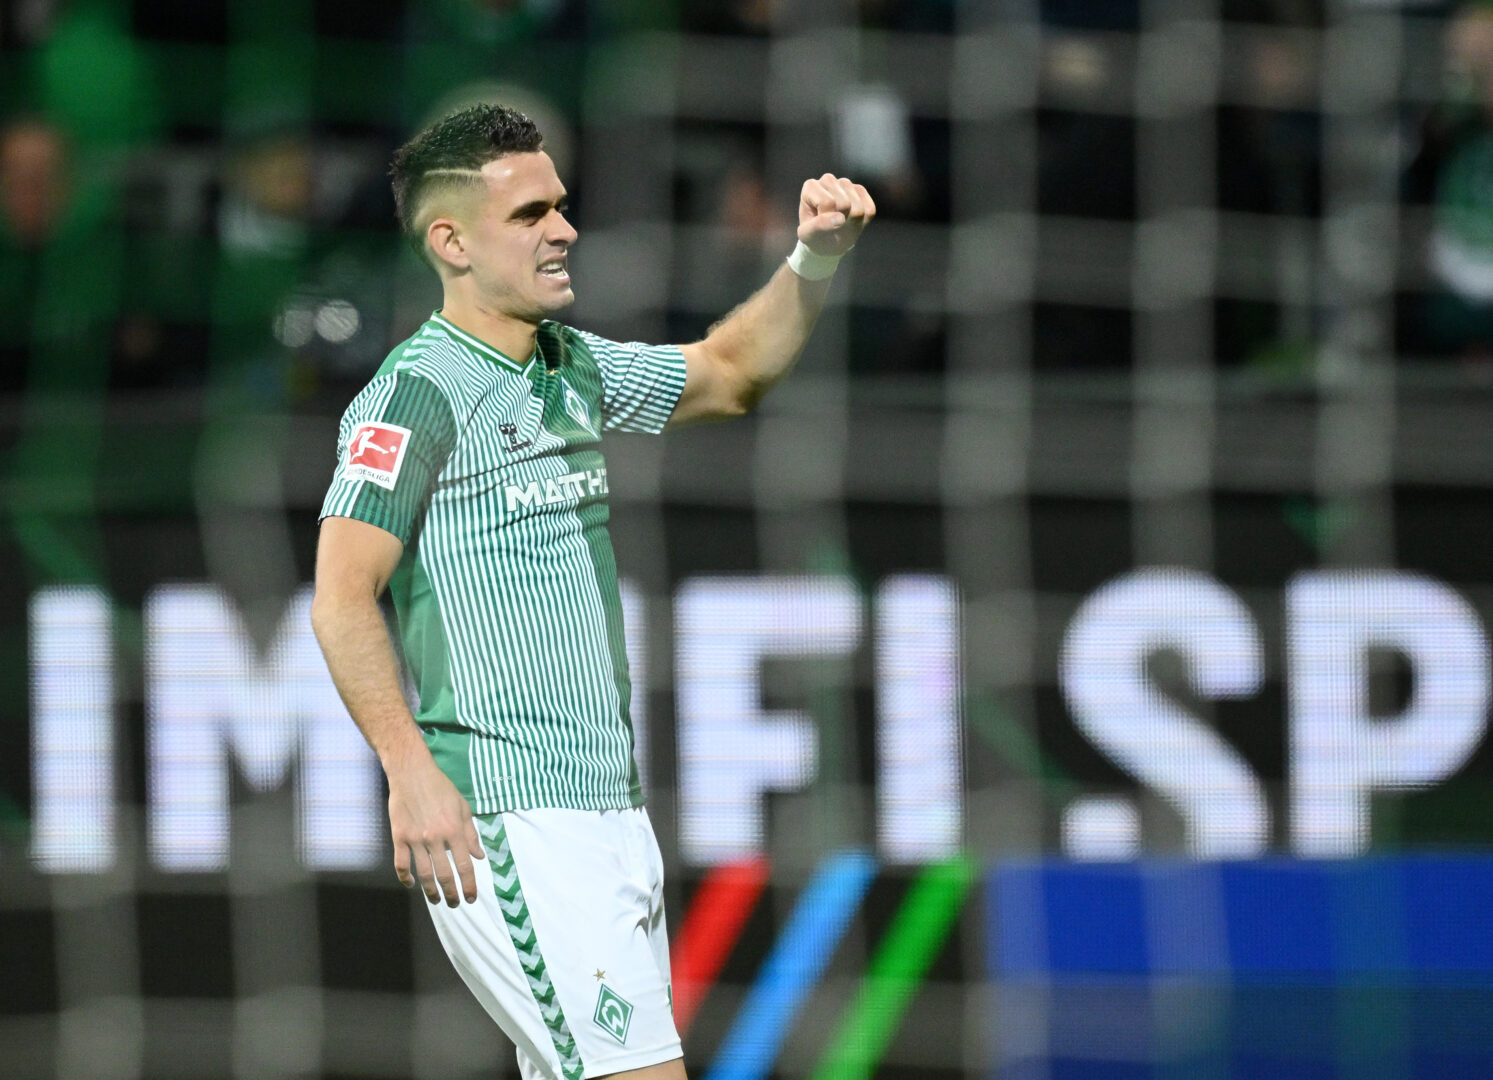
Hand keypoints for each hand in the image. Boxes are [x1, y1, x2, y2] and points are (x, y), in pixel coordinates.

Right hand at [386, 754, 484, 906]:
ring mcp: (416, 839)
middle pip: (445, 875)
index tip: (472, 898)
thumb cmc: (441, 788)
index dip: (470, 885)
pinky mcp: (399, 836)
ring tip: (436, 901)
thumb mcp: (463, 807)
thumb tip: (479, 857)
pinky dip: (405, 878)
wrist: (412, 773)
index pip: (465, 866)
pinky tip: (411, 884)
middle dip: (452, 894)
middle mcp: (436, 838)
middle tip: (455, 904)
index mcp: (455, 830)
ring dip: (431, 892)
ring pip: (424, 874)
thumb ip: (471, 834)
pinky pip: (401, 864)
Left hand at [797, 174, 875, 256]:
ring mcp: (845, 184)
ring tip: (840, 224)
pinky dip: (863, 222)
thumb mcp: (809, 235)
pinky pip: (870, 210)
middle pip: (845, 204)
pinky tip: (851, 221)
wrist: (826, 241)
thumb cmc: (813, 236)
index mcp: (810, 187)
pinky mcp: (860, 191)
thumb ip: (819, 225)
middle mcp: (828, 180)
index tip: (819, 225)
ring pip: (858, 208)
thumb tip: (841, 219)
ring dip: (851, 223)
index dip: (826, 220)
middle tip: (831, 227)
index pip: (827, 202)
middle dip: (840, 222)